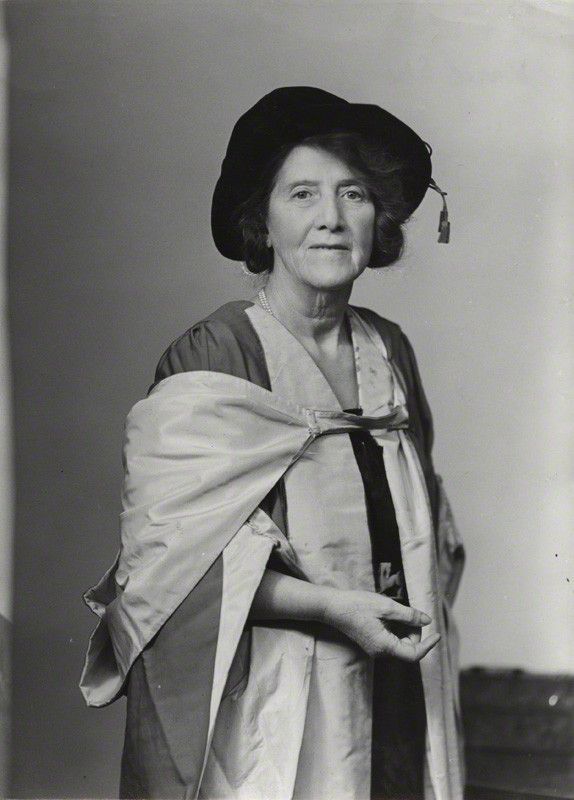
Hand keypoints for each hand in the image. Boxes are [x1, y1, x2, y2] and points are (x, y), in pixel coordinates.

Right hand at [322, 589, 439, 661]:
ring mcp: (375, 649)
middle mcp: (380, 652)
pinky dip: (397, 629)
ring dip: (406, 630)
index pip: (414, 654)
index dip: (428, 645)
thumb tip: (427, 621)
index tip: (437, 634)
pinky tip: (391, 615)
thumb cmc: (357, 605)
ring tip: (399, 611)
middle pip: (408, 649)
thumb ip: (409, 615)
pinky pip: (391, 640)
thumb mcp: (386, 606)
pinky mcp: (371, 642)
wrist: (332, 607)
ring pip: (400, 644)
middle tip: (411, 613)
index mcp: (384, 646)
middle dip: (415, 633)